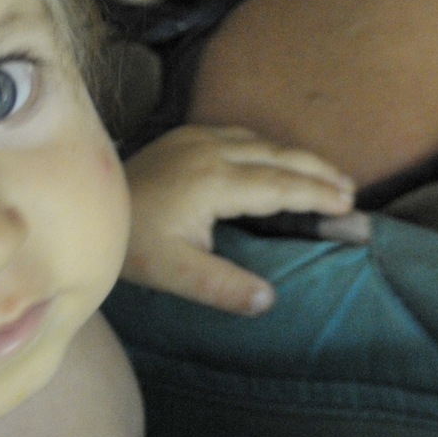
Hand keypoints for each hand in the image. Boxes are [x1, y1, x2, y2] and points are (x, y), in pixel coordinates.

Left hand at [124, 125, 354, 312]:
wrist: (86, 206)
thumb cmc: (133, 244)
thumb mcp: (178, 274)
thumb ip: (225, 288)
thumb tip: (269, 301)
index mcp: (215, 182)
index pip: (281, 185)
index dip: (317, 194)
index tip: (347, 203)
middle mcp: (211, 150)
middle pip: (280, 155)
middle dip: (318, 170)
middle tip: (350, 187)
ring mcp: (197, 138)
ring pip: (262, 141)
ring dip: (297, 157)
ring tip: (326, 173)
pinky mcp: (185, 136)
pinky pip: (241, 135)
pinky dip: (270, 147)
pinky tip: (278, 158)